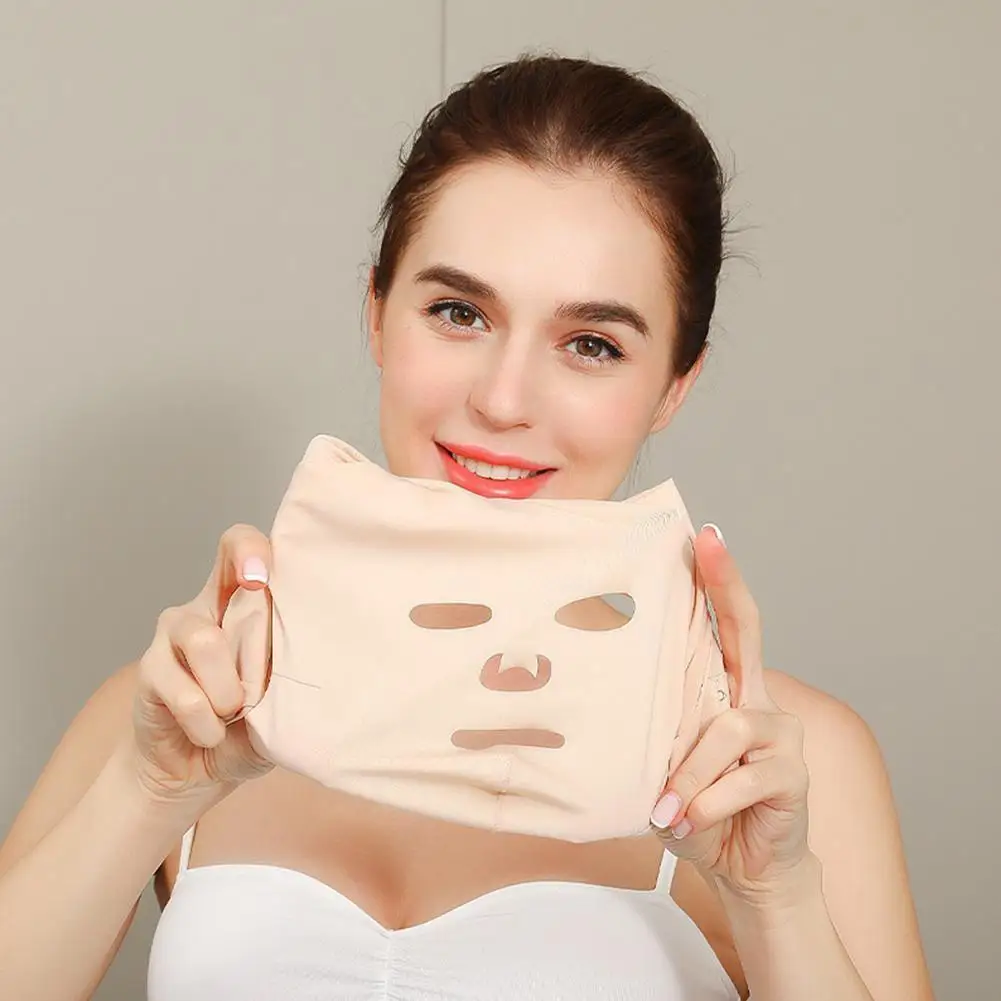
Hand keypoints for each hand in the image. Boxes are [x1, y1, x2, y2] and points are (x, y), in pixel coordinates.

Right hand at [127, 524, 274, 805]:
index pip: (241, 546)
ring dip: (230, 690)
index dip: (252, 549)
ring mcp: (174, 633)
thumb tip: (316, 653)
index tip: (264, 578)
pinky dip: (208, 722)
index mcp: (245, 602)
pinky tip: (211, 732)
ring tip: (235, 713)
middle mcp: (208, 606)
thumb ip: (292, 667)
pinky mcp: (150, 669)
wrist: (195, 771)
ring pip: (207, 640)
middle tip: (260, 688)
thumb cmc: (250, 726)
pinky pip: (187, 694)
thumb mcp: (283, 697)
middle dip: (256, 638)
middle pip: (225, 572)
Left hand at [651, 525, 812, 903]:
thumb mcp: (664, 766)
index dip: (716, 582)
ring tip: (666, 808)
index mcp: (722, 692)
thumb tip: (609, 702)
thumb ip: (655, 733)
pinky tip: (689, 823)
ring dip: (688, 772)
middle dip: (726, 584)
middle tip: (710, 540)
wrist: (740, 867)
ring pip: (727, 728)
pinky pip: (742, 779)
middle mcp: (756, 700)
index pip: (722, 628)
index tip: (702, 536)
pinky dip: (707, 802)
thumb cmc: (696, 808)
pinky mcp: (793, 775)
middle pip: (745, 631)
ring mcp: (780, 734)